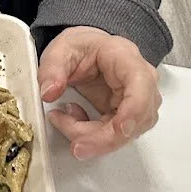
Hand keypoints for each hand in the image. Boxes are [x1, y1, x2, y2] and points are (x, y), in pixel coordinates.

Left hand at [38, 26, 161, 159]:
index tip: (119, 129)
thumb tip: (49, 92)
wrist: (89, 50)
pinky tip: (72, 120)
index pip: (141, 86)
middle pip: (136, 118)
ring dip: (94, 137)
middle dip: (104, 137)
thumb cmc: (83, 47)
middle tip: (76, 144)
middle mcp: (140, 83)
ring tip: (62, 120)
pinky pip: (113, 135)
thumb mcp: (61, 49)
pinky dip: (91, 135)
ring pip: (126, 133)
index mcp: (127, 59)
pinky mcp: (126, 117)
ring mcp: (137, 102)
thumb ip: (52, 68)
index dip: (134, 111)